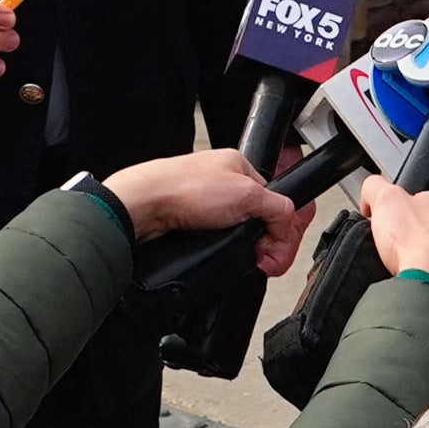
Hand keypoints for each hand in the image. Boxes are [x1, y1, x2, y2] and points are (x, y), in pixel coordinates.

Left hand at [99, 144, 301, 263]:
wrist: (142, 206)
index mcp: (239, 167)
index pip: (276, 202)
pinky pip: (217, 239)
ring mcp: (205, 203)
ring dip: (245, 248)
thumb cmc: (183, 188)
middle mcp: (222, 182)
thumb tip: (286, 228)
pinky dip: (222, 249)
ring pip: (239, 232)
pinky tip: (219, 251)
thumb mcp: (247, 195)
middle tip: (264, 260)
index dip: (281, 231)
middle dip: (267, 244)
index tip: (275, 251)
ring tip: (246, 259)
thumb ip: (277, 209)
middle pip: (260, 219)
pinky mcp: (190, 221)